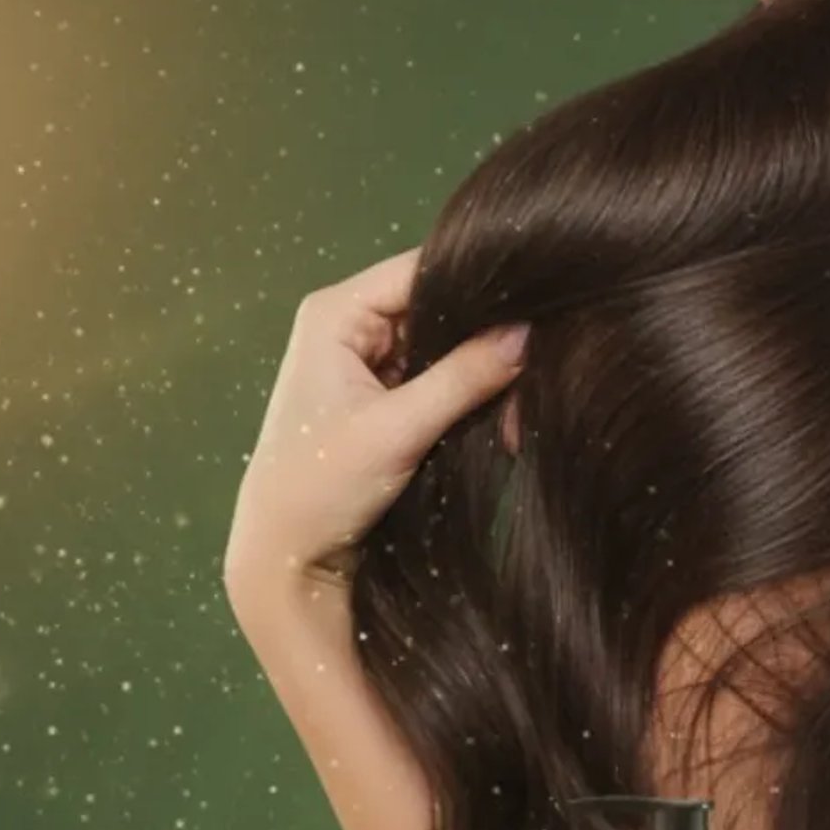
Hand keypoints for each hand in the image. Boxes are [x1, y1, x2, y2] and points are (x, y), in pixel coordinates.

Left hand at [223, 245, 527, 597]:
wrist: (288, 560)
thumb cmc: (321, 486)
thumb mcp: (398, 430)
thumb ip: (464, 377)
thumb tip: (528, 332)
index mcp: (337, 313)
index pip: (421, 269)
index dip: (478, 281)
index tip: (536, 301)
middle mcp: (352, 327)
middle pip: (440, 308)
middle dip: (488, 340)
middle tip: (541, 368)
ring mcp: (369, 364)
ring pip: (448, 349)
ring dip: (485, 377)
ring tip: (525, 409)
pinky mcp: (387, 401)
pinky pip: (442, 382)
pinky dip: (472, 402)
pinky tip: (506, 424)